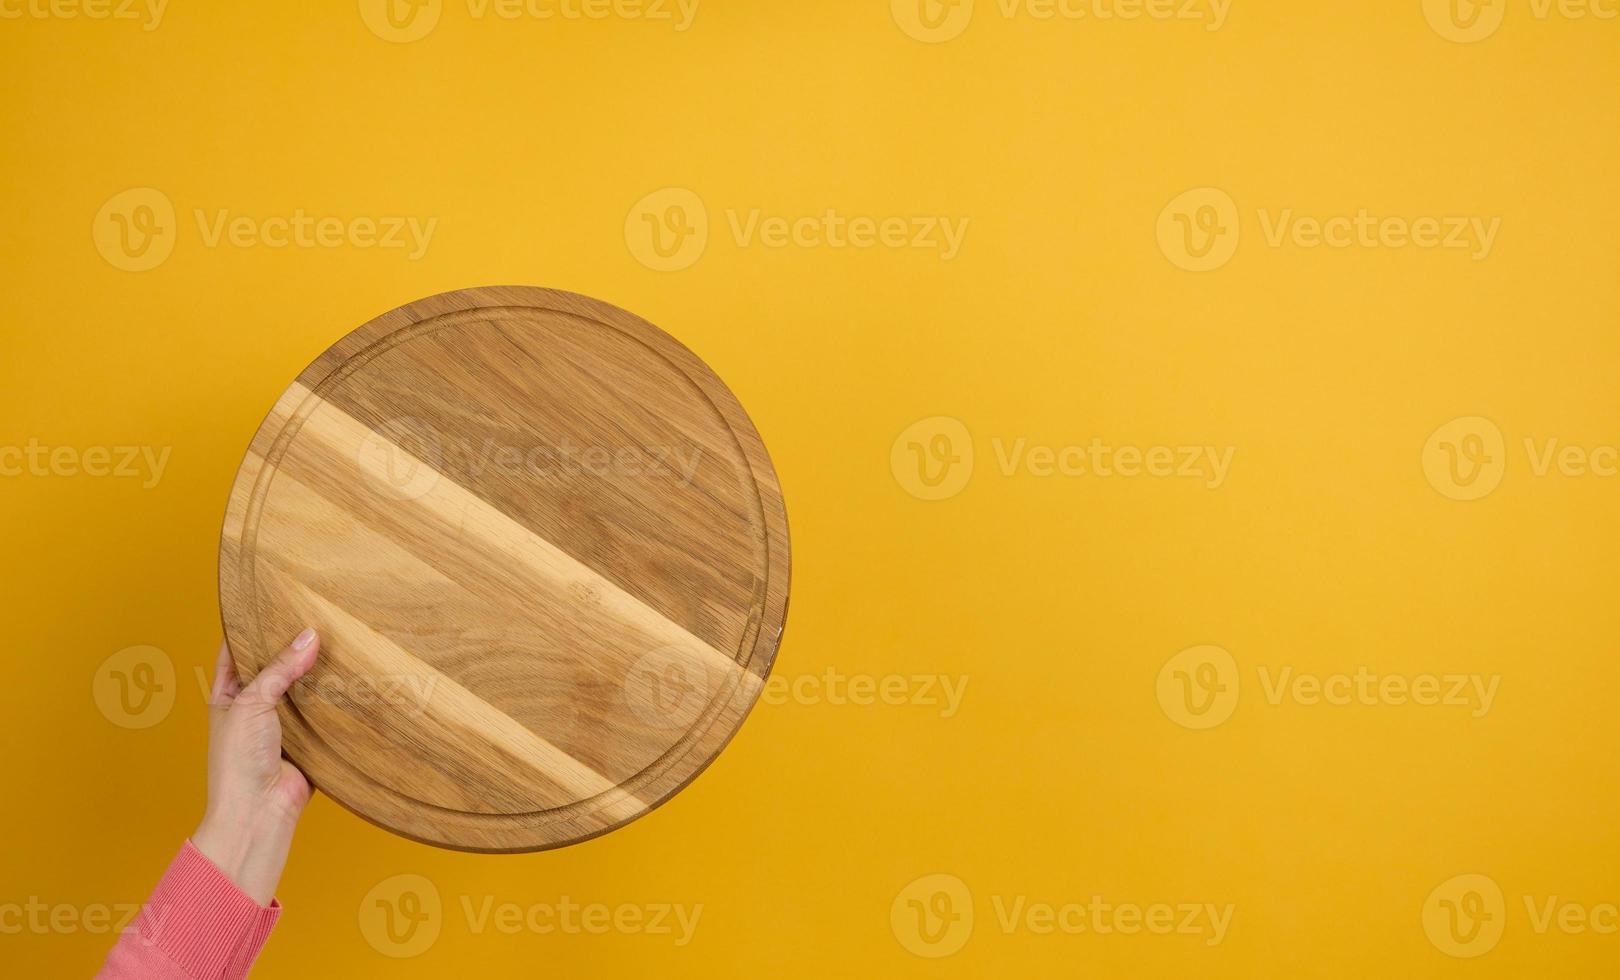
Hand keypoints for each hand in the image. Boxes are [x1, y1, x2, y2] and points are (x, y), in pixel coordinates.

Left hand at [192, 628, 319, 905]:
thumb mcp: (252, 703)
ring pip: (304, 689)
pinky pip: (326, 713)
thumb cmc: (238, 761)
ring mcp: (284, 724)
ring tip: (342, 639)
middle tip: (318, 615)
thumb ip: (280, 669)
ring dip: (320, 673)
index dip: (252, 627)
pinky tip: (355, 678)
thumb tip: (309, 636)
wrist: (259, 813)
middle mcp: (256, 707)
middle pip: (277, 667)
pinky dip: (338, 700)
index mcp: (229, 695)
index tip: (273, 601)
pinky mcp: (310, 741)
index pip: (239, 652)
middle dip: (294, 647)